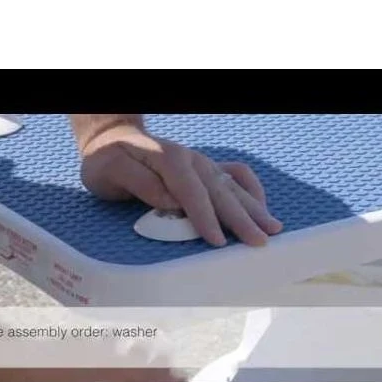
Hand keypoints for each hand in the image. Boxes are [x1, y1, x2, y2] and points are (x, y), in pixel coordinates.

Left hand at [79, 124, 282, 246]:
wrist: (112, 141)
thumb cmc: (107, 162)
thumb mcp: (110, 172)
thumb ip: (140, 183)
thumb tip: (170, 201)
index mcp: (168, 159)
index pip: (191, 192)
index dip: (205, 217)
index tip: (217, 241)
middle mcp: (191, 159)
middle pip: (220, 191)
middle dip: (241, 218)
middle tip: (258, 241)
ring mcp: (201, 163)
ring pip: (233, 186)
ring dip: (254, 208)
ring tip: (273, 229)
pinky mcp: (205, 168)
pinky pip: (236, 174)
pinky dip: (251, 189)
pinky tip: (261, 206)